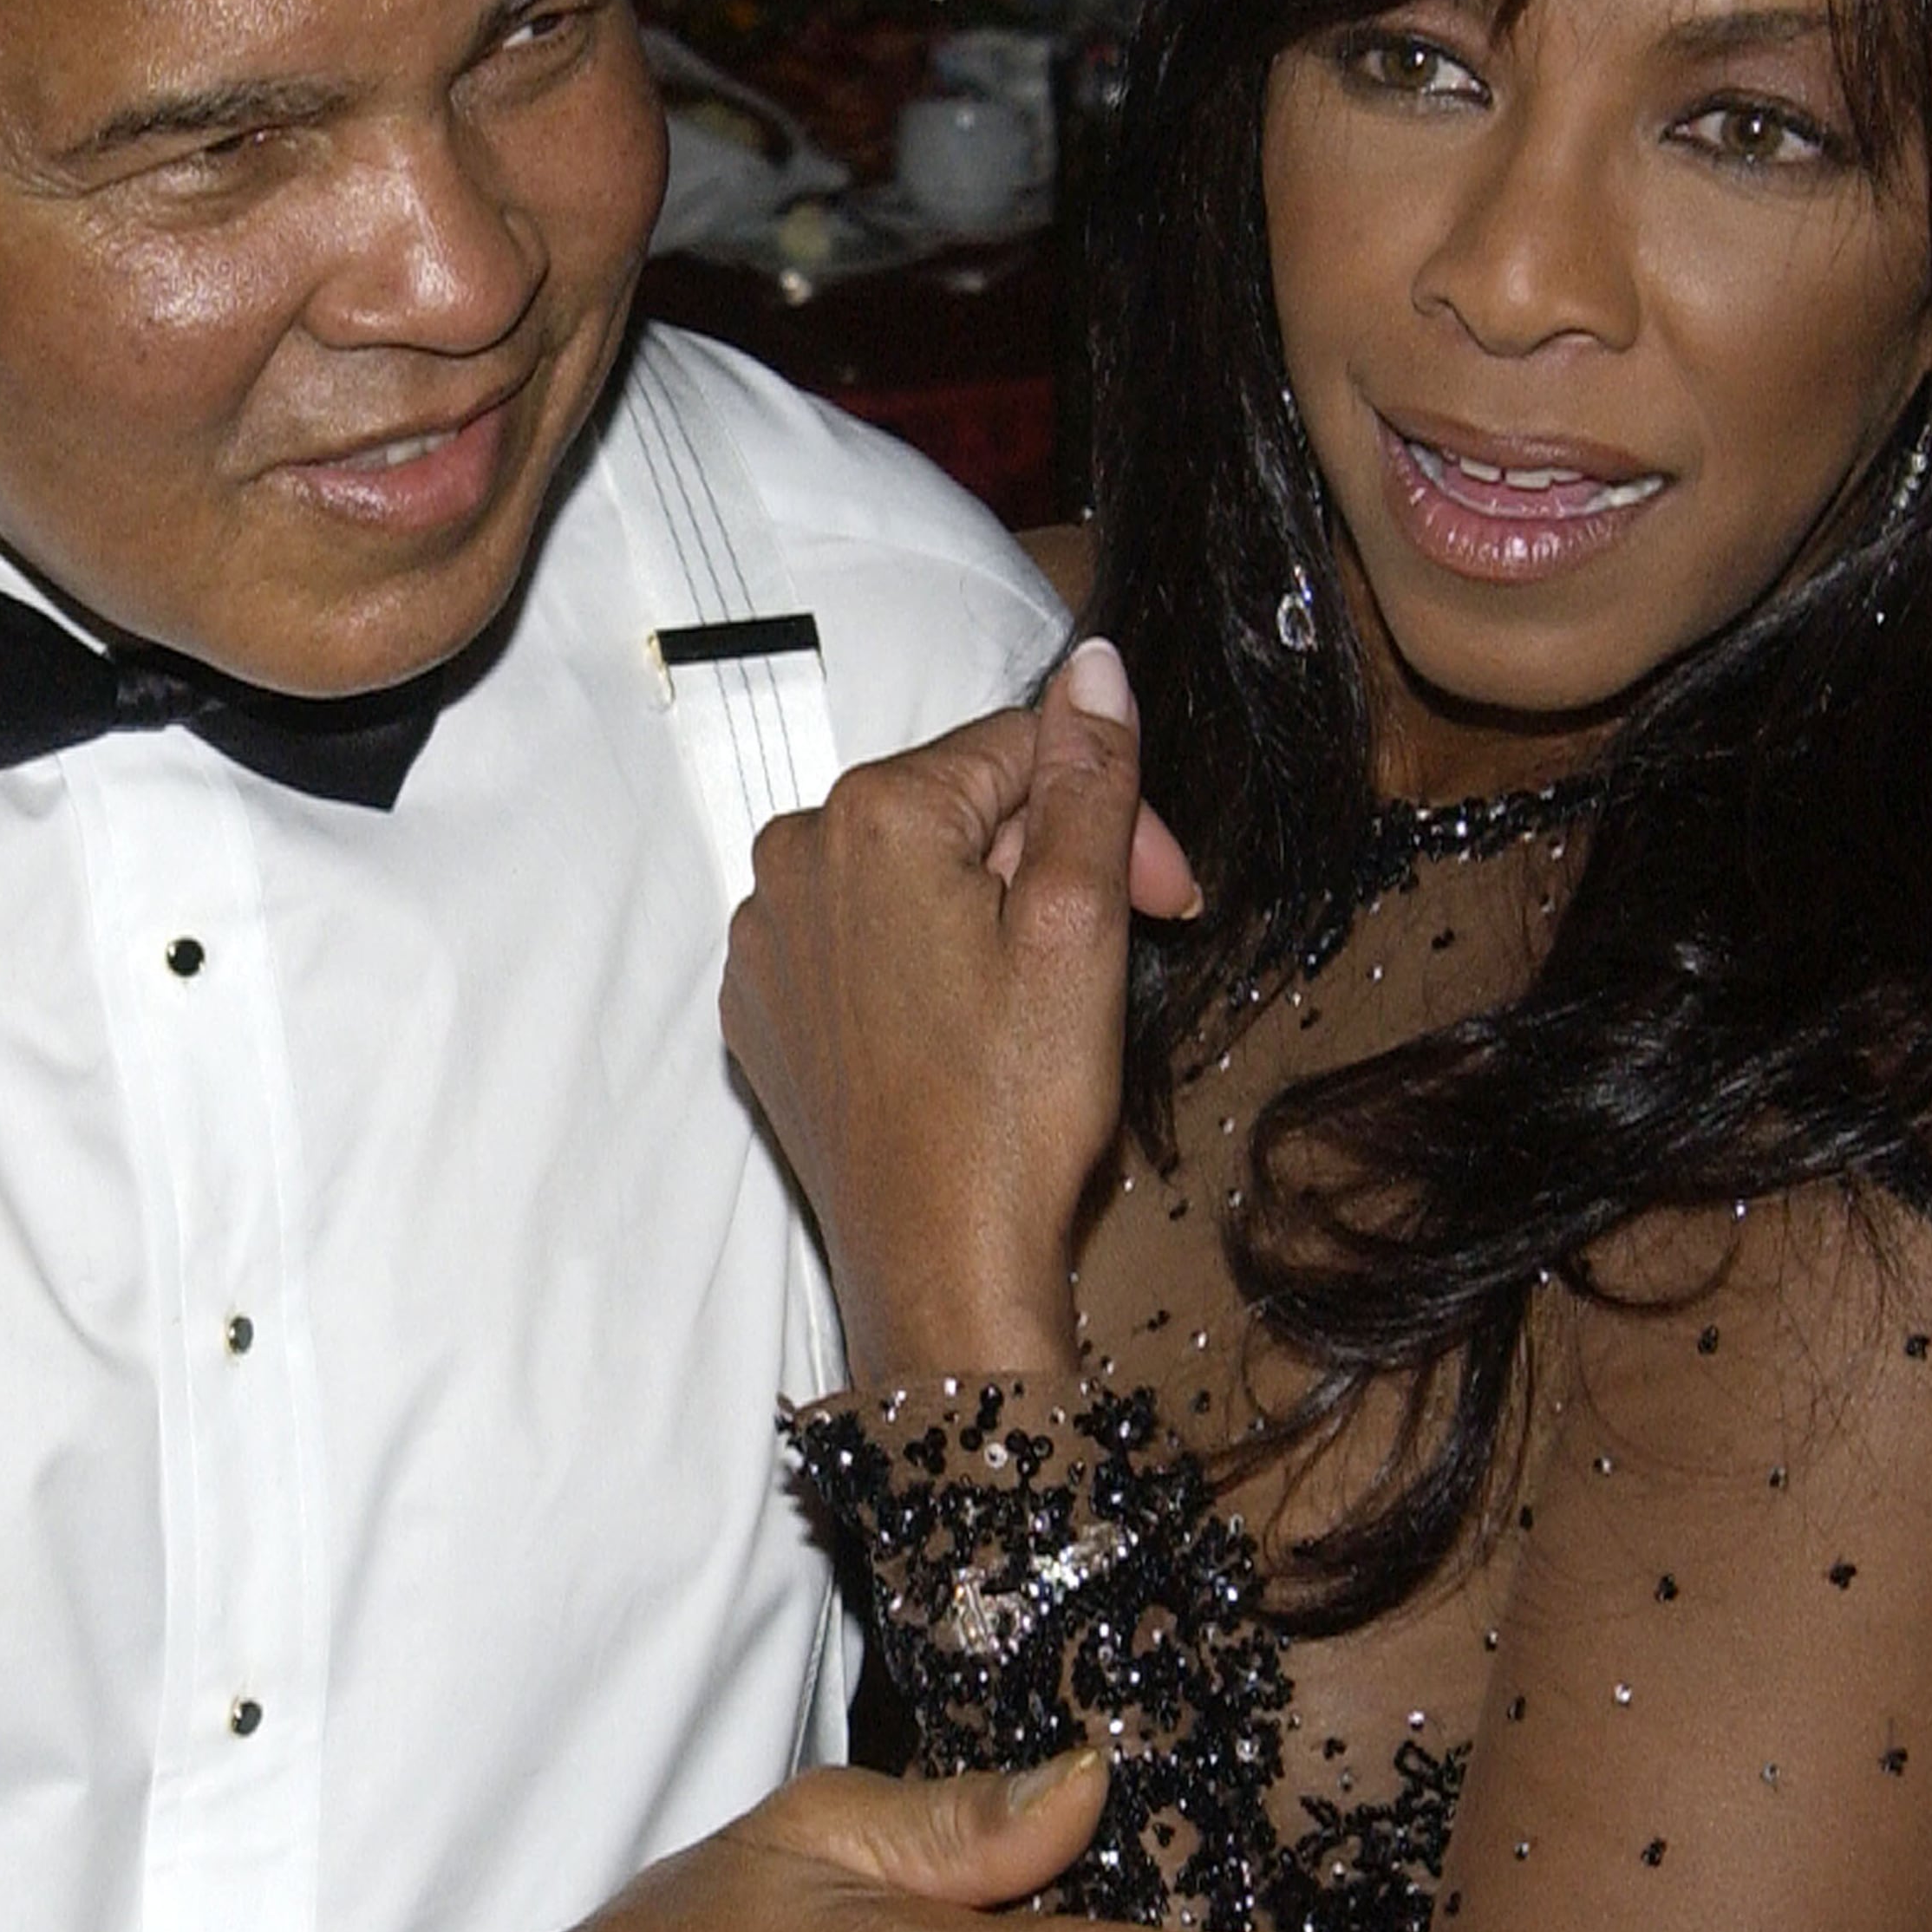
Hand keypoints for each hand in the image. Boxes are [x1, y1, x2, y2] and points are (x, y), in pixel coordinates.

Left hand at [721, 640, 1197, 1379]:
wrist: (937, 1266)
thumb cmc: (1012, 1109)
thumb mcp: (1079, 924)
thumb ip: (1086, 777)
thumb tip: (1095, 665)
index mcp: (869, 815)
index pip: (1021, 747)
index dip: (1114, 813)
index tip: (1167, 897)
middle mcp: (791, 858)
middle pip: (961, 810)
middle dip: (1052, 865)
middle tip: (1119, 955)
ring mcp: (766, 939)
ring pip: (913, 876)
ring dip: (991, 914)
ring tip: (1039, 1008)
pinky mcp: (764, 1009)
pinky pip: (861, 945)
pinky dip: (924, 968)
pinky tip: (970, 1036)